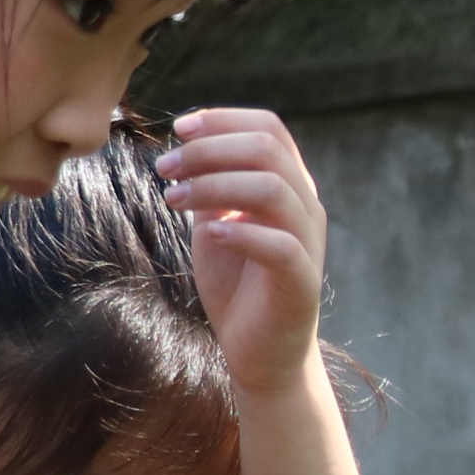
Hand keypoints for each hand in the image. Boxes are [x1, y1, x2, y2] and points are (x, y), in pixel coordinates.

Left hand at [155, 109, 327, 394]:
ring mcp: (309, 243)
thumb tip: (185, 146)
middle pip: (267, 148)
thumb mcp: (215, 225)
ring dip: (214, 185)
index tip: (178, 129)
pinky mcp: (303, 282)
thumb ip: (210, 188)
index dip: (223, 119)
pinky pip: (281, 246)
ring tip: (173, 199)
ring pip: (272, 188)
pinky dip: (240, 233)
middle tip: (165, 168)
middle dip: (208, 150)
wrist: (260, 354)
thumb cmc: (238, 288)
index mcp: (289, 187)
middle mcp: (306, 207)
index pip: (268, 128)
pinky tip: (208, 234)